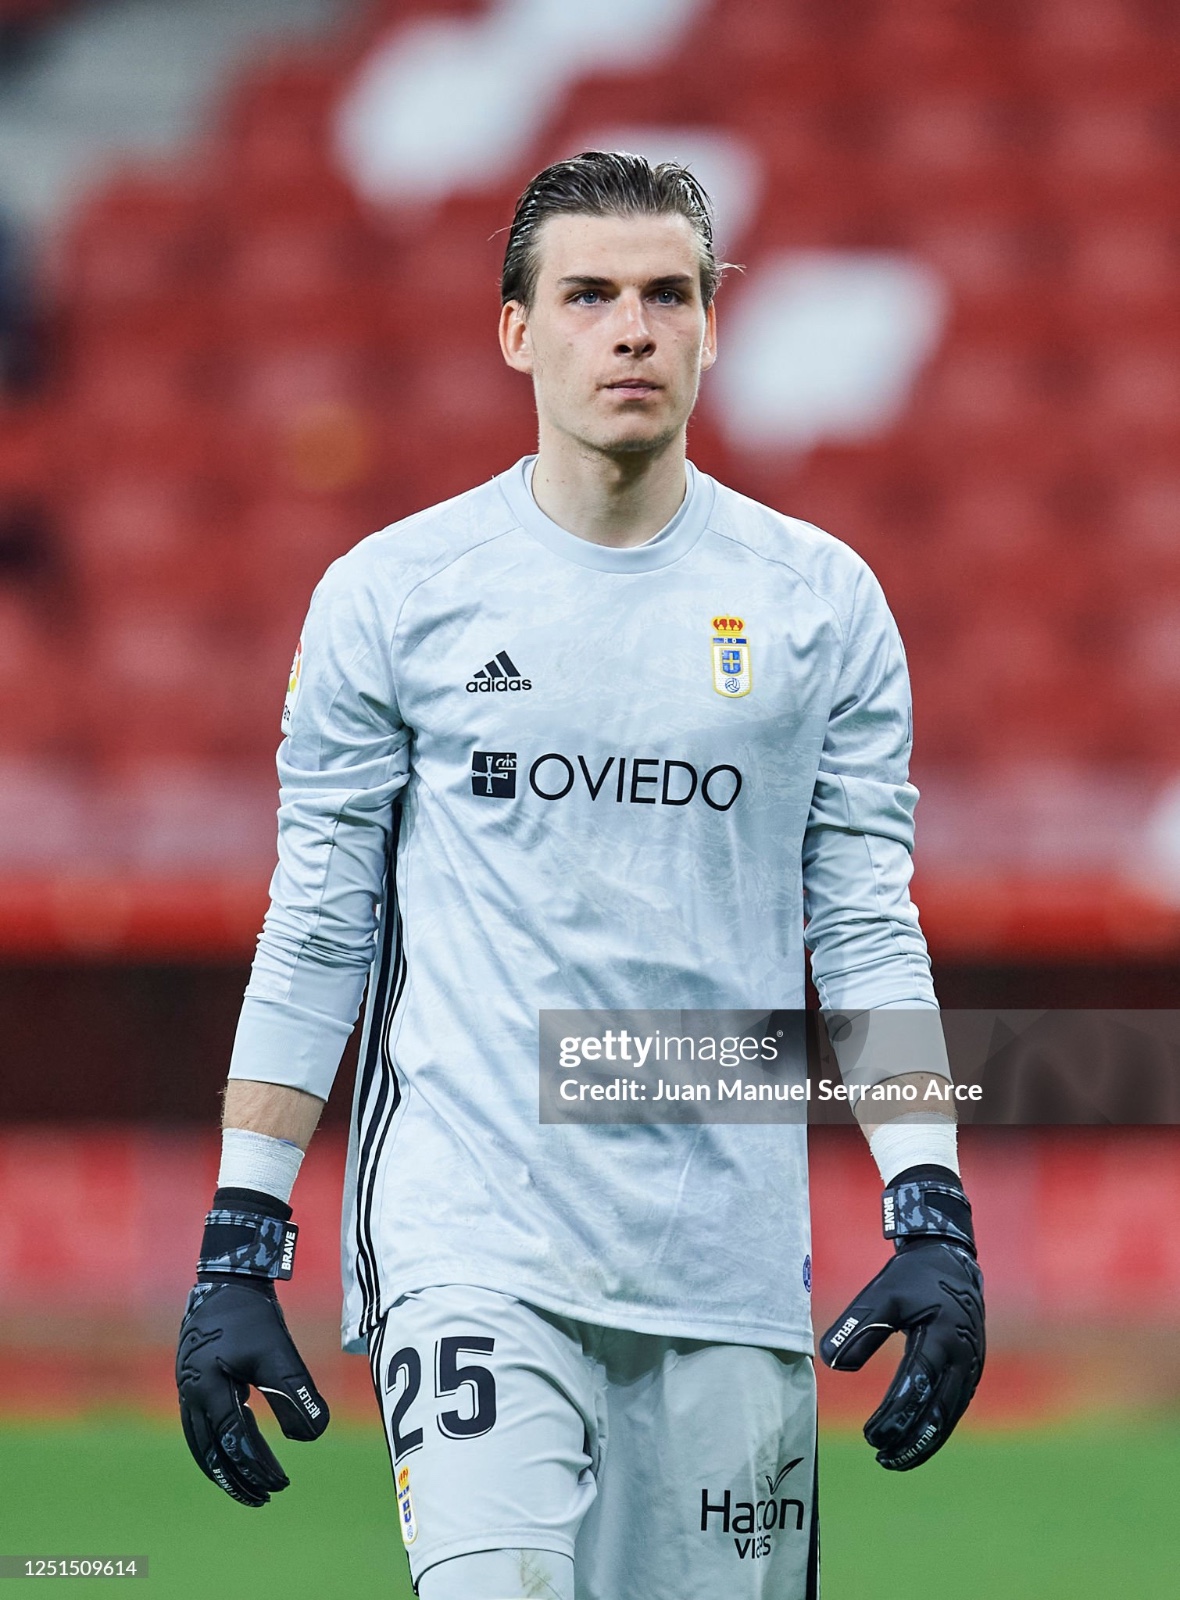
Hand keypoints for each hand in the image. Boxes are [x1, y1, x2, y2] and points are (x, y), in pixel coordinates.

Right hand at [177, 1275, 329, 1505]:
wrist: (227, 1280)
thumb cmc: (253, 1316)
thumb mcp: (279, 1353)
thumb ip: (295, 1393)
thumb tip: (313, 1437)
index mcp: (207, 1389)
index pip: (234, 1441)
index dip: (257, 1466)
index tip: (281, 1484)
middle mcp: (191, 1394)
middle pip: (210, 1452)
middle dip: (237, 1478)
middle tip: (265, 1497)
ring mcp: (186, 1388)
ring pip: (201, 1442)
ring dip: (223, 1467)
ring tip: (248, 1485)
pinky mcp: (191, 1380)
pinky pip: (199, 1425)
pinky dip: (216, 1445)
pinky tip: (236, 1449)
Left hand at [819, 1166, 984, 1469]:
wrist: (951, 1259)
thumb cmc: (912, 1277)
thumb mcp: (881, 1294)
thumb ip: (858, 1327)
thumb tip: (833, 1364)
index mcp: (943, 1336)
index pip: (917, 1385)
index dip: (895, 1414)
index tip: (871, 1436)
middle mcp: (963, 1357)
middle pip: (938, 1411)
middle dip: (910, 1439)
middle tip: (880, 1456)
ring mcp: (972, 1366)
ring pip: (949, 1415)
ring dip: (924, 1441)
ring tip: (893, 1459)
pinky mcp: (971, 1370)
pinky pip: (954, 1407)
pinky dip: (936, 1428)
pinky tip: (915, 1441)